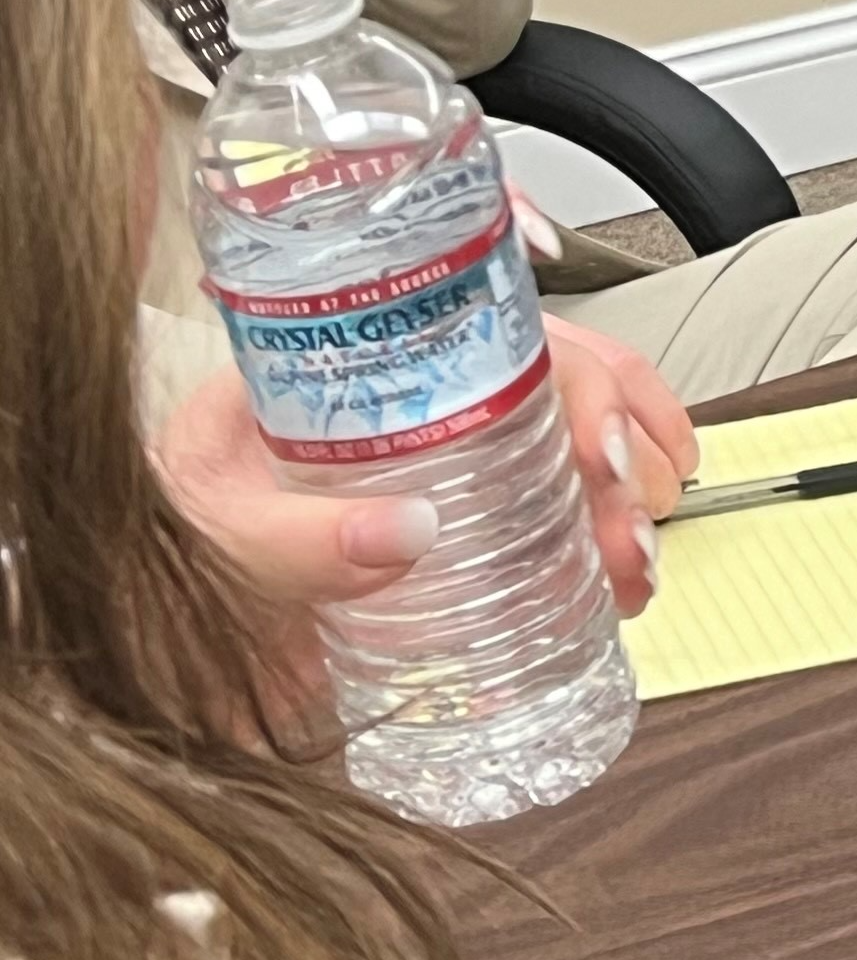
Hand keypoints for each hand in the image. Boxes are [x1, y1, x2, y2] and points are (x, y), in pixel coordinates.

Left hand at [153, 316, 694, 710]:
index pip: (470, 306)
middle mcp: (399, 403)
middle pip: (545, 369)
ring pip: (564, 440)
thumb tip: (407, 534)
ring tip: (635, 553)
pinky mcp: (446, 539)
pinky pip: (547, 516)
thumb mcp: (199, 540)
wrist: (118, 653)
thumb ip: (286, 542)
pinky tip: (617, 577)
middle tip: (628, 499)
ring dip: (623, 489)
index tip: (596, 409)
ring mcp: (430, 468)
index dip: (556, 334)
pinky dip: (599, 541)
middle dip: (613, 427)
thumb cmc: (134, 571)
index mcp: (335, 368)